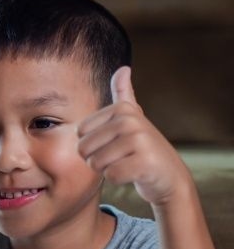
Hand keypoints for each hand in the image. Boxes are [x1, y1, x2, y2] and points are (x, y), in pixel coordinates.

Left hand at [77, 66, 191, 205]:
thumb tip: (123, 68)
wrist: (169, 175)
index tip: (114, 144)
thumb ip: (123, 95)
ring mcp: (139, 140)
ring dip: (108, 170)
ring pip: (96, 164)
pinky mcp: (144, 163)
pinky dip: (119, 179)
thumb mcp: (133, 117)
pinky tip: (135, 174)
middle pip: (84, 149)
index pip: (80, 133)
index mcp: (121, 109)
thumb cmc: (143, 148)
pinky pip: (111, 175)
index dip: (92, 145)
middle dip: (97, 160)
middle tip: (120, 158)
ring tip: (128, 164)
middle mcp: (130, 121)